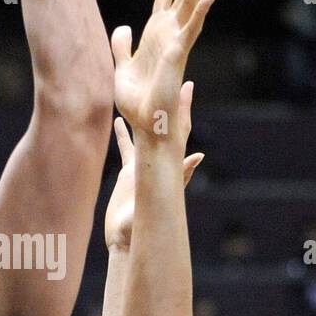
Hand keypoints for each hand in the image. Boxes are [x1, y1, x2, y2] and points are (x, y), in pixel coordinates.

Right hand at [105, 92, 204, 248]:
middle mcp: (155, 161)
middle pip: (162, 125)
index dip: (183, 109)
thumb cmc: (142, 222)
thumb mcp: (162, 196)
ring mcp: (141, 165)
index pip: (177, 130)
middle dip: (167, 103)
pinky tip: (116, 121)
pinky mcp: (127, 173)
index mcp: (165, 164)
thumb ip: (181, 176)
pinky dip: (121, 135)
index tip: (188, 86)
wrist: (125, 236)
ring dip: (142, 115)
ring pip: (142, 133)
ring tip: (142, 95)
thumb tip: (199, 156)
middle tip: (172, 79)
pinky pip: (124, 148)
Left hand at [112, 0, 215, 141]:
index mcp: (156, 35)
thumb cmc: (137, 102)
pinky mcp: (178, 55)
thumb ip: (122, 46)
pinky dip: (201, 13)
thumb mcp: (120, 67)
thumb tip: (123, 28)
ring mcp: (176, 43)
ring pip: (190, 5)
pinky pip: (192, 30)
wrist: (145, 124)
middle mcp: (170, 35)